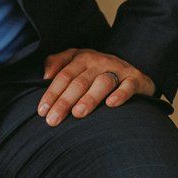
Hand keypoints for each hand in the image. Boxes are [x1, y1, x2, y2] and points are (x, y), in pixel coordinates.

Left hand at [37, 47, 155, 125]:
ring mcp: (118, 69)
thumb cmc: (96, 70)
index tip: (42, 111)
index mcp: (82, 58)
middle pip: (79, 82)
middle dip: (64, 101)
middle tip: (53, 120)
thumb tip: (45, 75)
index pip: (64, 76)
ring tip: (78, 114)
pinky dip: (120, 94)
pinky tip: (111, 104)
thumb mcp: (76, 60)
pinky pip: (128, 86)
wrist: (133, 70)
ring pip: (102, 83)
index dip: (52, 93)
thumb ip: (57, 63)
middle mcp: (99, 62)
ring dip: (89, 98)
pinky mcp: (135, 79)